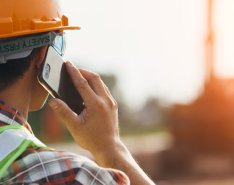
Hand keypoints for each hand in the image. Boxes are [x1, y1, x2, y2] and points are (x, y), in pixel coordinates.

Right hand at [49, 62, 155, 184]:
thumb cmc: (91, 139)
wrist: (109, 147)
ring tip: (79, 76)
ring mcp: (111, 102)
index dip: (74, 72)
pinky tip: (89, 88)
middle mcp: (106, 100)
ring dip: (90, 77)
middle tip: (73, 69)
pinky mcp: (113, 105)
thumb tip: (53, 101)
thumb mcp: (75, 127)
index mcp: (95, 104)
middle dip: (83, 71)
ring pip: (101, 83)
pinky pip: (104, 89)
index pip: (83, 83)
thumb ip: (63, 113)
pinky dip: (96, 85)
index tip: (68, 63)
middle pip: (94, 78)